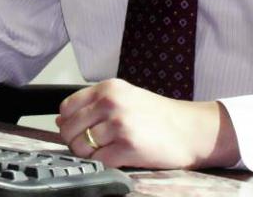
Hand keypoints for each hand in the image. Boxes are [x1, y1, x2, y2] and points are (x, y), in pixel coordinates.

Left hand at [56, 79, 238, 168]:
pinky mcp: (128, 146)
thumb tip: (60, 119)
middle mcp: (111, 102)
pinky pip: (98, 161)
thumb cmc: (158, 116)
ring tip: (107, 152)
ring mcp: (119, 124)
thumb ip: (93, 105)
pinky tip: (117, 158)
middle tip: (92, 147)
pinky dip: (103, 164)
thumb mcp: (125, 98)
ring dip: (90, 155)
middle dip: (75, 142)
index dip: (68, 124)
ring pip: (81, 147)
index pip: (66, 107)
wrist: (191, 130)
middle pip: (69, 129)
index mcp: (108, 88)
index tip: (77, 131)